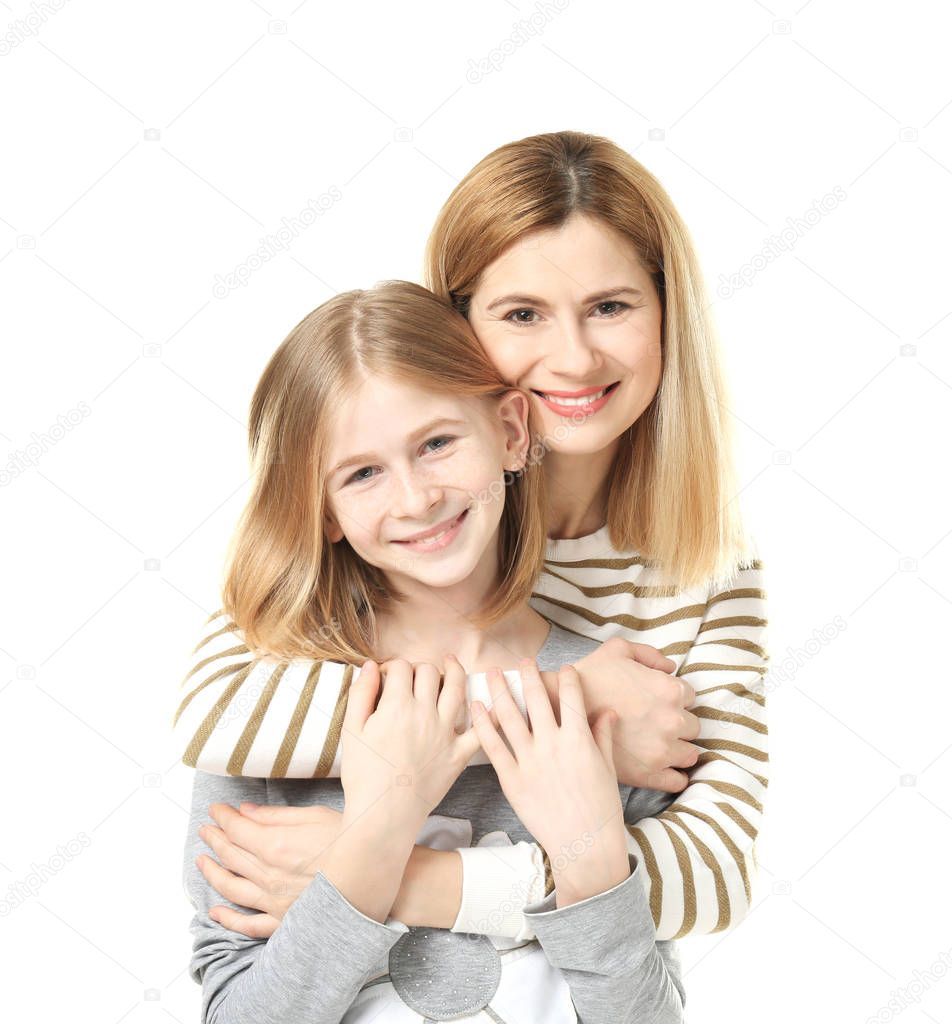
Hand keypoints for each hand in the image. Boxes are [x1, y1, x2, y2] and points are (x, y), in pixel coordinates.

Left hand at [196, 803, 343, 938]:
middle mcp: (269, 875)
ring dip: (213, 873)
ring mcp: (274, 901)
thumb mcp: (314, 816)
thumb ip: (276, 816)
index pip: (237, 829)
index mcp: (275, 845)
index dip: (223, 818)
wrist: (374, 876)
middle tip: (206, 829)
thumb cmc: (349, 841)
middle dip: (215, 839)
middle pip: (231, 855)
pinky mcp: (284, 921)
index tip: (216, 810)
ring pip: (232, 888)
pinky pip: (248, 925)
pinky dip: (228, 920)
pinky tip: (215, 912)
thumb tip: (246, 811)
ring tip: (202, 862)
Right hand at [340, 656, 480, 838]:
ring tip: (451, 663)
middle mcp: (425, 713)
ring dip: (455, 671)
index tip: (389, 674)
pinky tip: (493, 701)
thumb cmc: (363, 775)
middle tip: (413, 677)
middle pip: (428, 673)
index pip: (402, 668)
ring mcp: (446, 733)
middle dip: (419, 668)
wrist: (384, 814)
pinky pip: (481, 731)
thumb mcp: (351, 731)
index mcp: (397, 706)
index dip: (393, 666)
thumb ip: (361, 694)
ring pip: (457, 689)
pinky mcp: (459, 755)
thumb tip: (371, 666)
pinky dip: (490, 715)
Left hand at [472, 661, 630, 906]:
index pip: (571, 696)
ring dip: (500, 689)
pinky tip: (477, 707)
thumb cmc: (601, 809)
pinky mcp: (511, 778)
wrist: (584, 846)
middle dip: (528, 674)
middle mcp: (552, 743)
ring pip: (510, 715)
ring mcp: (530, 760)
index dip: (567, 677)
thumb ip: (602, 736)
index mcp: (579, 738)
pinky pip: (493, 746)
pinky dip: (483, 724)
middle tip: (522, 660)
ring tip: (493, 672)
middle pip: (536, 698)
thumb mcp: (607, 768)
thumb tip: (607, 712)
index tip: (563, 668)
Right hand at [572, 637, 701, 790]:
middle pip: (692, 726)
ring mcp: (662, 751)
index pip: (690, 696)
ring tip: (659, 744)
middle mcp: (672, 722)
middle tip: (657, 721)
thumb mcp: (617, 649)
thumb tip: (670, 668)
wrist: (561, 712)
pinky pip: (676, 781)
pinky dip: (674, 775)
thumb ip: (649, 654)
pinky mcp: (649, 774)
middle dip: (678, 723)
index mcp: (669, 690)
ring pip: (689, 754)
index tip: (660, 700)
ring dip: (679, 748)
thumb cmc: (589, 677)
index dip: (674, 697)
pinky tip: (662, 767)